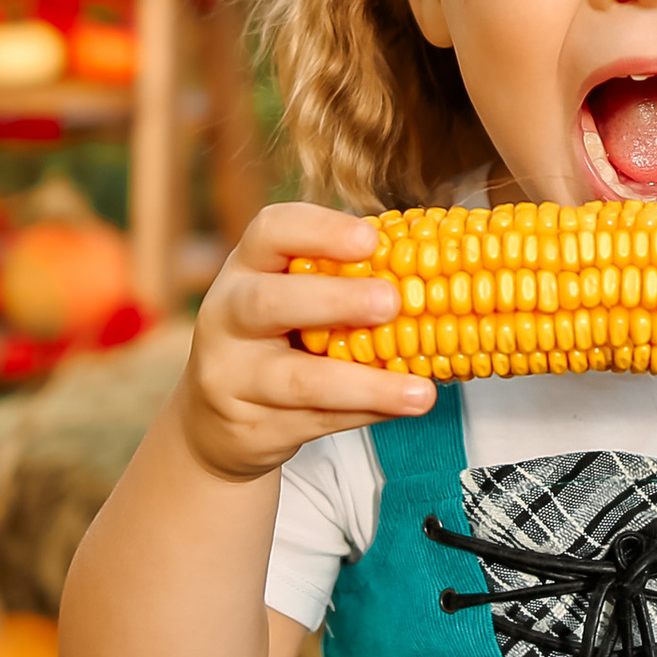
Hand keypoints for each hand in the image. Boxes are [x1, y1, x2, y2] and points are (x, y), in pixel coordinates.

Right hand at [176, 202, 422, 484]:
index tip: (371, 239)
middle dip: (334, 300)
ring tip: (421, 393)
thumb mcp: (293, 296)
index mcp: (247, 267)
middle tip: (392, 301)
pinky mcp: (251, 426)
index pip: (271, 231)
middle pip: (269, 302)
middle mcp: (228, 316)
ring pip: (299, 381)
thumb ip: (345, 279)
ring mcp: (233, 377)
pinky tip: (403, 406)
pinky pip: (316, 422)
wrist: (217, 420)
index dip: (320, 230)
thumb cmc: (278, 336)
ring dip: (367, 386)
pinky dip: (366, 414)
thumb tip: (439, 263)